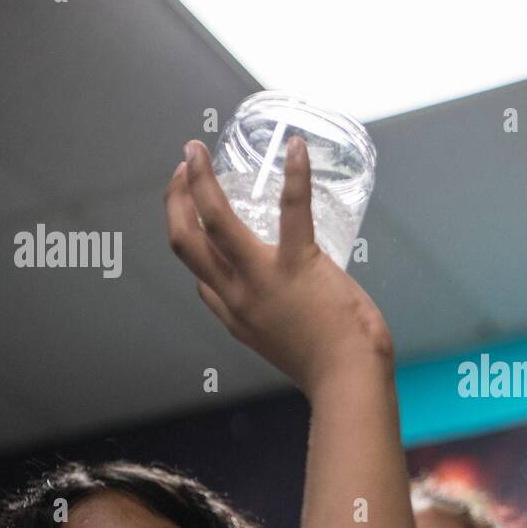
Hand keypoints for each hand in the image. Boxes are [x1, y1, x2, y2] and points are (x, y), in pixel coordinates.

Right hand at [164, 137, 392, 394]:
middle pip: (185, 242)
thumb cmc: (329, 364)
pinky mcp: (299, 264)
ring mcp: (263, 279)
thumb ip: (269, 323)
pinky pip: (291, 209)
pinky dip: (294, 175)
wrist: (349, 378)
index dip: (193, 244)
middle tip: (184, 167)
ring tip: (197, 149)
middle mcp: (237, 296)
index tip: (194, 216)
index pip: (199, 279)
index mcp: (236, 316)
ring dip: (200, 181)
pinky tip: (295, 149)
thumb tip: (273, 304)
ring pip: (214, 221)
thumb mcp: (282, 347)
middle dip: (176, 200)